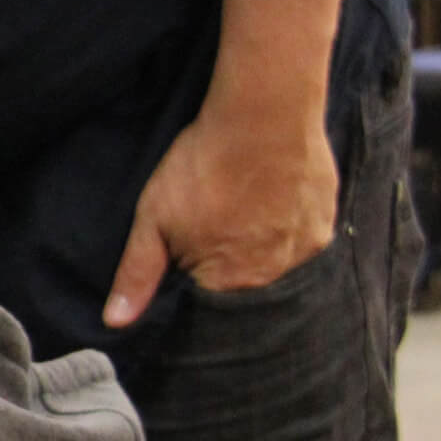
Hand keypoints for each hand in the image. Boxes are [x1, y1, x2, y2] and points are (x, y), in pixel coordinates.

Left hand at [104, 103, 336, 324]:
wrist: (263, 116)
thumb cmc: (202, 167)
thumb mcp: (153, 218)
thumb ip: (138, 274)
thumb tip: (116, 323)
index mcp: (229, 283)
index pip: (206, 297)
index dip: (192, 270)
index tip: (188, 241)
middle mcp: (273, 277)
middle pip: (243, 280)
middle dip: (227, 256)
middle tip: (218, 212)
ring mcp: (304, 250)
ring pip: (274, 258)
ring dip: (259, 241)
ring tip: (243, 203)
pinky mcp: (324, 223)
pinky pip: (301, 236)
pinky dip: (285, 223)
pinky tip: (270, 197)